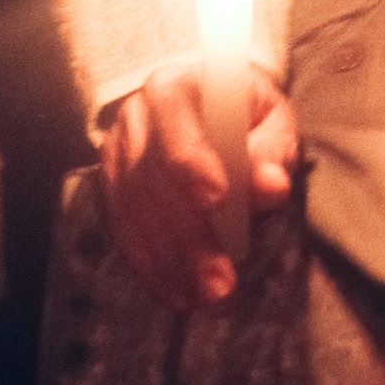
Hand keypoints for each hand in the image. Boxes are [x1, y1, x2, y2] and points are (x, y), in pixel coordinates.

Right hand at [99, 63, 297, 307]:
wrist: (202, 103)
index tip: (217, 199)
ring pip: (136, 214)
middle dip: (190, 237)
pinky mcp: (111, 189)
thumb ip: (272, 147)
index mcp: (174, 86)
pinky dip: (152, 268)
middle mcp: (135, 118)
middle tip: (221, 283)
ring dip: (172, 263)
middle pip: (155, 180)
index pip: (176, 122)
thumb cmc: (242, 110)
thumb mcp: (268, 115)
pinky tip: (179, 293)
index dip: (192, 161)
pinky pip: (125, 233)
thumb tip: (273, 186)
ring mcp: (116, 155)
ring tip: (209, 298)